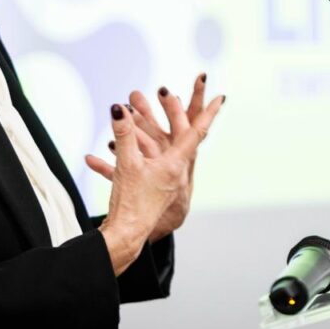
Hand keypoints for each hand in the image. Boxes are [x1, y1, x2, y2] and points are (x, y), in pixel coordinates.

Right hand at [124, 74, 224, 241]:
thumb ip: (123, 134)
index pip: (196, 132)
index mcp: (175, 164)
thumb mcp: (126, 165)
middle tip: (169, 93)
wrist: (126, 235)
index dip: (209, 112)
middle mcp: (176, 171)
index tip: (221, 97)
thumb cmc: (131, 203)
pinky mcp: (154, 189)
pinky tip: (108, 149)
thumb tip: (118, 108)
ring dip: (151, 129)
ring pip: (163, 147)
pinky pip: (148, 161)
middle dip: (174, 111)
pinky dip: (135, 149)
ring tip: (140, 113)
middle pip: (181, 135)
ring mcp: (166, 181)